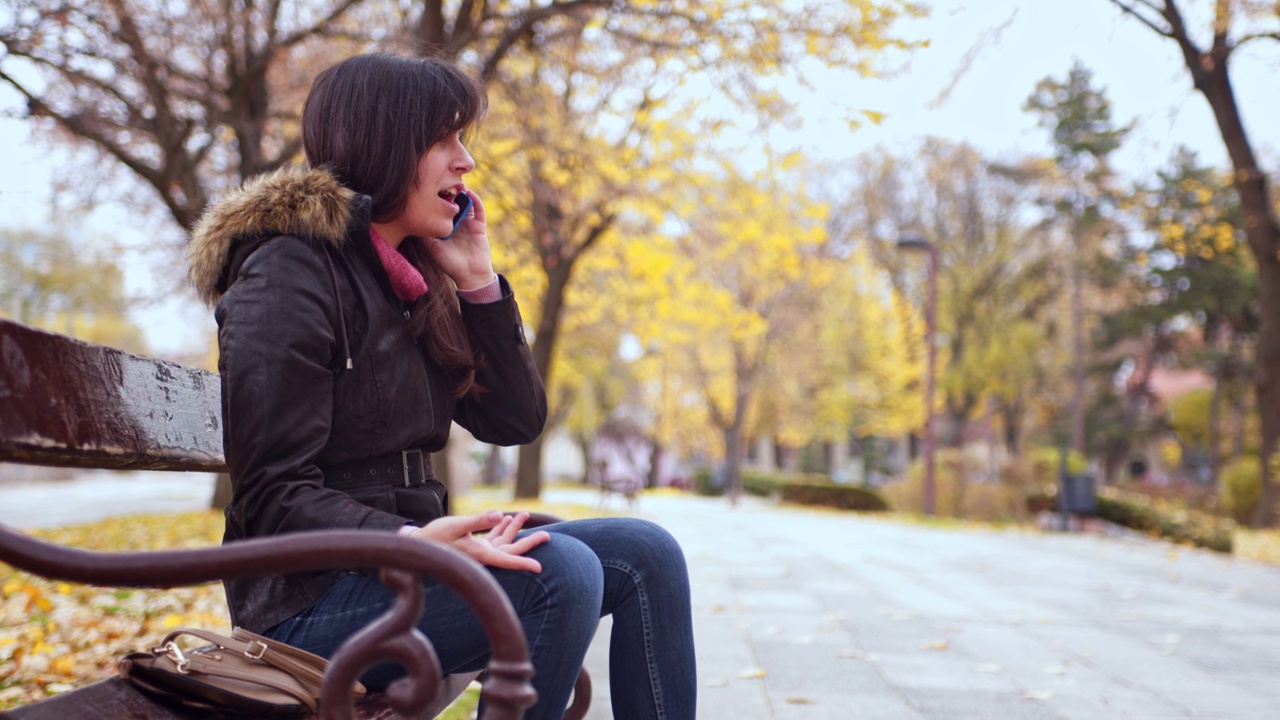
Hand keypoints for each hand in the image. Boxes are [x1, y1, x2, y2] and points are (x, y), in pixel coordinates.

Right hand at [410, 510, 548, 572]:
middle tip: (548, 536)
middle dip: (529, 543)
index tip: (539, 568)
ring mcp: (479, 550)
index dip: (523, 563)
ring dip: (514, 528)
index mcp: (479, 555)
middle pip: (511, 550)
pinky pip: (492, 536)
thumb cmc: (434, 537)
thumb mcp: (456, 526)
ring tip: (525, 514)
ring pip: (503, 541)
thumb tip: (499, 514)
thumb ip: (478, 521)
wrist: (417, 545)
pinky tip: (505, 518)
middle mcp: (482, 555)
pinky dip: (500, 527)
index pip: (506, 560)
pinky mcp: (475, 545)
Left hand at [427, 189, 496, 289]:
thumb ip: (425, 233)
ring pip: (466, 202)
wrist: (469, 275)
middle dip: (449, 190)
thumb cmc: (449, 263)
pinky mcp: (480, 225)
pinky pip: (479, 209)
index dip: (437, 197)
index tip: (430, 187)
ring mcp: (469, 223)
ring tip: (456, 183)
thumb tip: (411, 218)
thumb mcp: (432, 246)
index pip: (441, 207)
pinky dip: (475, 200)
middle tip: (443, 180)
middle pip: (453, 201)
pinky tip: (469, 193)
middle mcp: (457, 223)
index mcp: (445, 226)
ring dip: (462, 192)